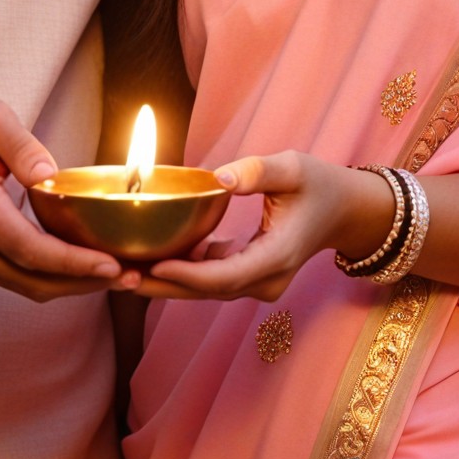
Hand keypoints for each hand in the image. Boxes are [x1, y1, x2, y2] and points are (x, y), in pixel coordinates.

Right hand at [0, 98, 140, 302]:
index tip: (111, 265)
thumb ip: (22, 145)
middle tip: (133, 276)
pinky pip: (20, 279)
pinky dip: (55, 277)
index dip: (72, 262)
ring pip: (28, 286)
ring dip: (74, 285)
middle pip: (33, 278)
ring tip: (122, 275)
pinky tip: (88, 266)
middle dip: (84, 282)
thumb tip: (51, 178)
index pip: (27, 247)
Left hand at [129, 151, 393, 302]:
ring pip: (202, 289)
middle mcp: (265, 281)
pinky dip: (179, 268)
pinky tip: (146, 253)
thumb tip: (217, 178)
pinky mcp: (247, 275)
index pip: (223, 276)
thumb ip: (257, 171)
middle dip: (159, 285)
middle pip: (204, 291)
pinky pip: (208, 277)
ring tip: (118, 267)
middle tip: (113, 274)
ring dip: (162, 280)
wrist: (345, 210)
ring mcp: (257, 283)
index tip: (150, 265)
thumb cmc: (320, 184)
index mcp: (277, 257)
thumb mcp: (294, 167)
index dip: (184, 275)